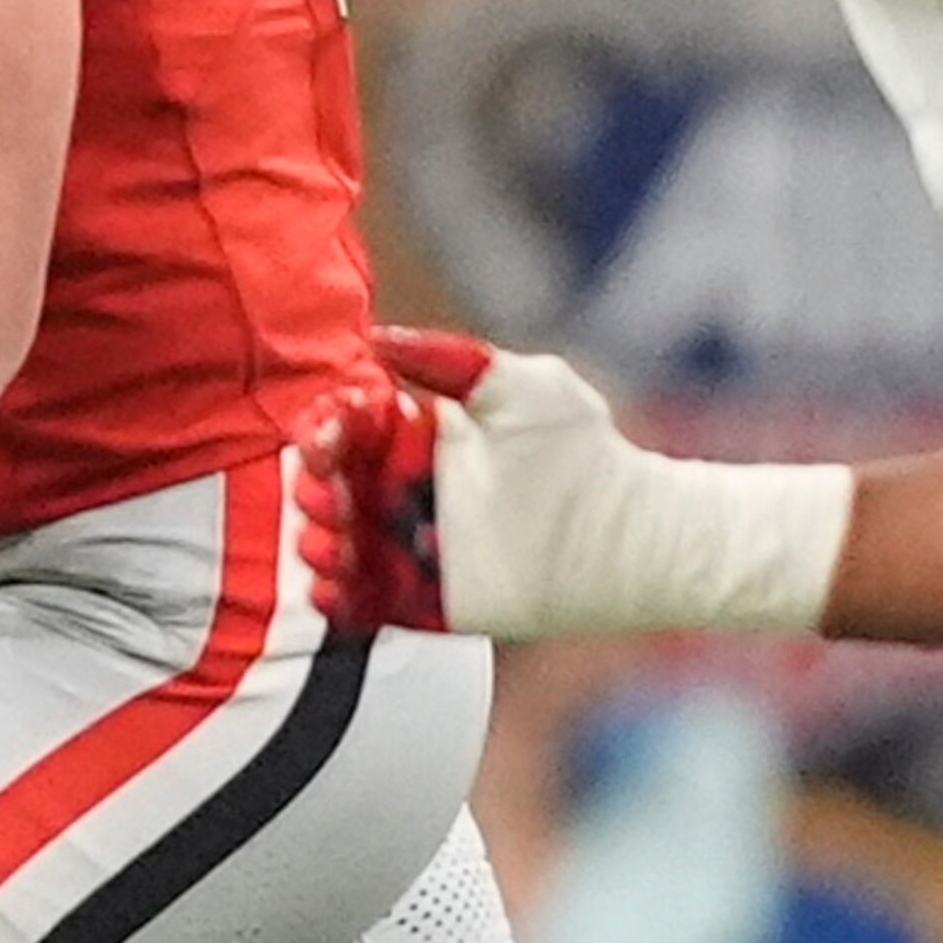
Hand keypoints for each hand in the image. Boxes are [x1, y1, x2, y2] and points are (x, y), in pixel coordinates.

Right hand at [300, 328, 851, 638]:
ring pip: (343, 545)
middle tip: (323, 491)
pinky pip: (367, 603)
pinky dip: (339, 598)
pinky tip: (328, 588)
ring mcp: (413, 549)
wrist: (626, 533)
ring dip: (320, 542)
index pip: (352, 428)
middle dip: (316, 486)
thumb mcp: (518, 386)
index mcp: (422, 436)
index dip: (327, 428)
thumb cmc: (580, 449)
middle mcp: (409, 492)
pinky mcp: (425, 602)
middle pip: (335, 486)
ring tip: (325, 541)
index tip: (325, 435)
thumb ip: (449, 359)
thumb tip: (377, 339)